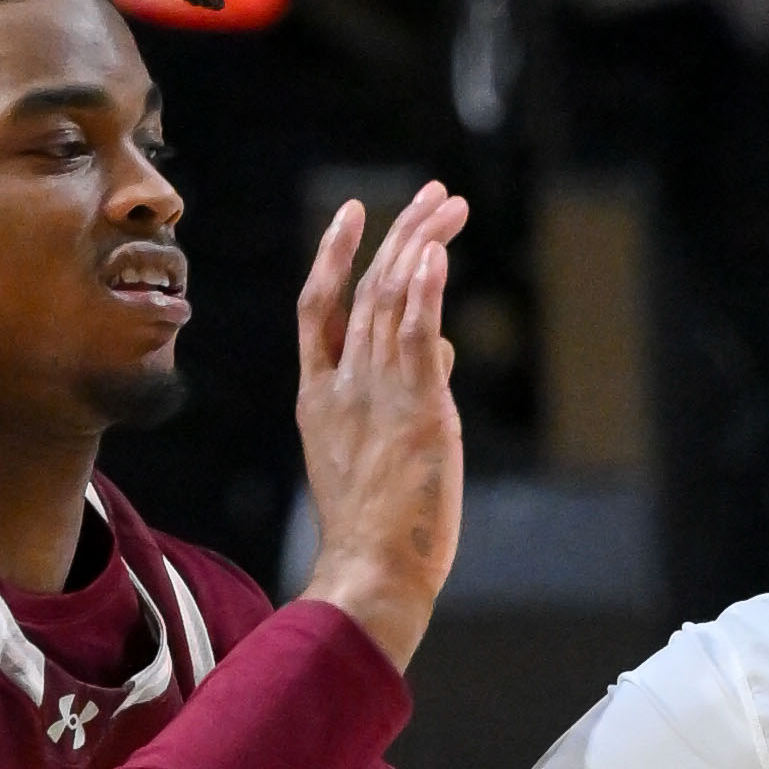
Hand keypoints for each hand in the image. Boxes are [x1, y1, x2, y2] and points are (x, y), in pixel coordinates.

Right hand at [291, 181, 471, 667]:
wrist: (371, 574)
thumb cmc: (378, 531)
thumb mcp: (378, 454)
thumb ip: (405, 394)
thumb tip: (438, 350)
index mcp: (318, 397)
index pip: (318, 308)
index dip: (333, 255)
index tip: (354, 212)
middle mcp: (340, 385)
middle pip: (364, 288)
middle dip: (399, 234)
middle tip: (434, 195)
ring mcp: (374, 395)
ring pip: (392, 300)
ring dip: (422, 244)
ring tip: (449, 205)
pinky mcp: (414, 411)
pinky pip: (414, 334)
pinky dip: (424, 287)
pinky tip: (437, 251)